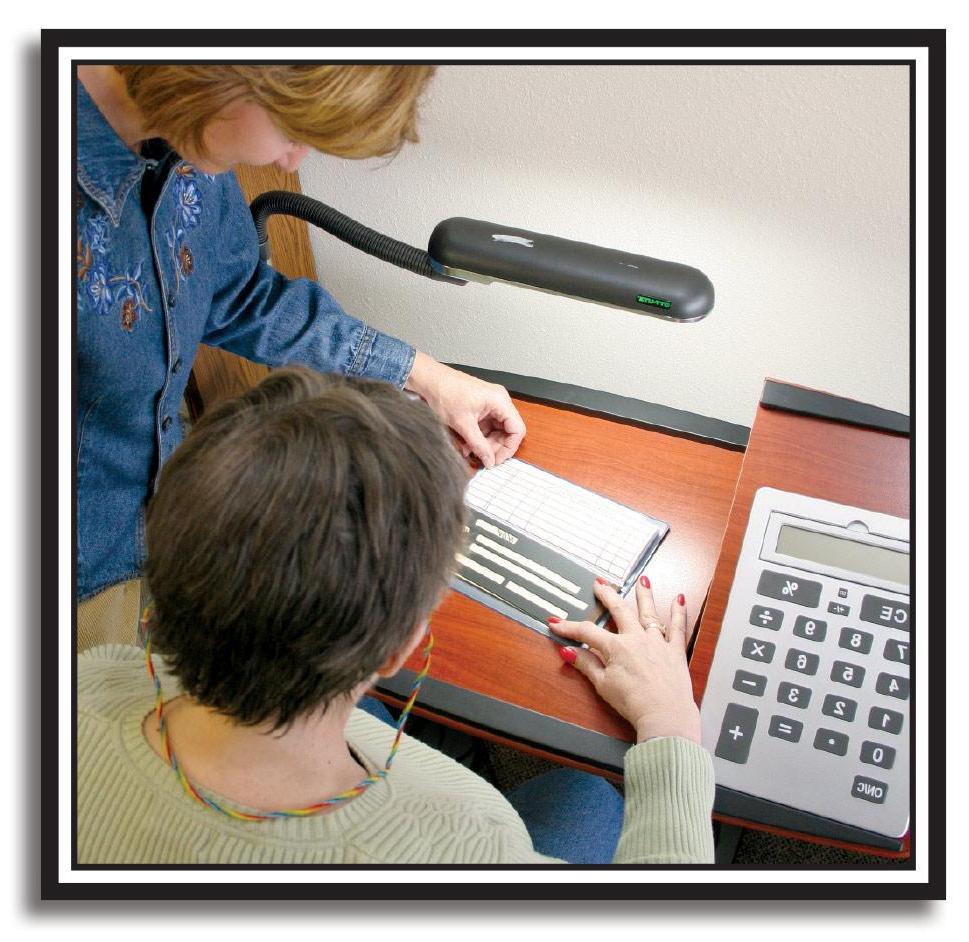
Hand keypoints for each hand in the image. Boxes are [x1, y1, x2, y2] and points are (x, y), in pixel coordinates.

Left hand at [405, 352, 525, 467]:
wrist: (428, 380)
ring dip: (485, 443)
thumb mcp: (463, 424)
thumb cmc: (444, 392)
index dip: (509, 447)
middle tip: (483, 458)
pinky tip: (467, 444)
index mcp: (500, 401)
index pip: (517, 429)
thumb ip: (479, 445)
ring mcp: (489, 403)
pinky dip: (478, 436)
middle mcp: (498, 401)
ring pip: (495, 430)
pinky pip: (485, 426)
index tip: (497, 459)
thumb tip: (490, 460)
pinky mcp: (480, 407)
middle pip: (507, 431)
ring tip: (471, 451)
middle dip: (495, 446)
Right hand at [551, 578, 700, 743]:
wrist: (665, 715)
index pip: (587, 632)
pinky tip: (679, 599)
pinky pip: (678, 628)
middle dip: (608, 596)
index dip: (569, 627)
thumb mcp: (603, 685)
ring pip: (649, 613)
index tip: (555, 622)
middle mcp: (636, 639)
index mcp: (616, 647)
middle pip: (619, 611)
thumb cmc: (633, 703)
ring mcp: (657, 643)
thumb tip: (568, 651)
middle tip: (600, 584)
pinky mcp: (675, 651)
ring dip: (644, 595)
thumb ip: (586, 665)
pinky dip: (679, 613)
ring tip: (643, 579)